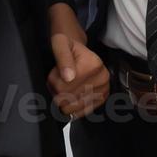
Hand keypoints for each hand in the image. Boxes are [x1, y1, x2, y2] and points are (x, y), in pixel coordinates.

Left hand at [46, 4, 108, 119]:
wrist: (79, 49)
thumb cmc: (67, 44)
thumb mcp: (60, 43)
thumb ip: (63, 58)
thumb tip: (69, 77)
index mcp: (93, 65)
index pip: (62, 87)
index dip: (52, 81)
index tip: (55, 72)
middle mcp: (103, 77)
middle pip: (67, 99)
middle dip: (57, 92)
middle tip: (59, 79)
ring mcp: (104, 89)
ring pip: (72, 108)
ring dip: (64, 100)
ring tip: (65, 86)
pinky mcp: (102, 98)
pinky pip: (82, 112)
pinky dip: (73, 107)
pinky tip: (72, 96)